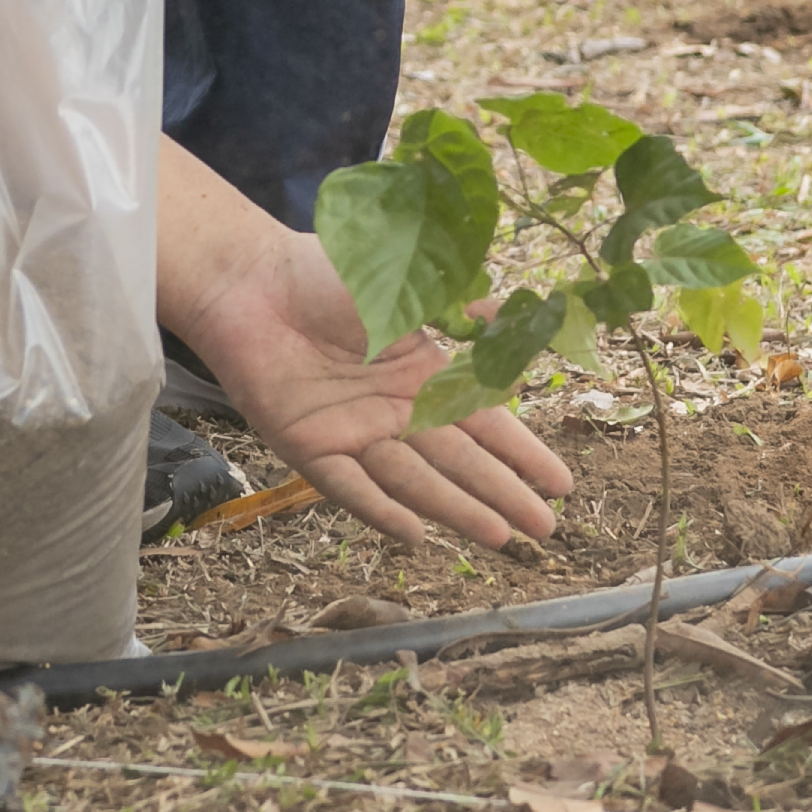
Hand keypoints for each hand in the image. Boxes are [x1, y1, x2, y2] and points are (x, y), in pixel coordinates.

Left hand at [170, 230, 571, 548]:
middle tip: (544, 530)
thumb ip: (456, 307)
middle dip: (502, 494)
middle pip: (457, 460)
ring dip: (455, 509)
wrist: (250, 281)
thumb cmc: (327, 274)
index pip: (483, 422)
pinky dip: (381, 510)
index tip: (560, 484)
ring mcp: (352, 431)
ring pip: (414, 480)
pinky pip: (350, 487)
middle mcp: (393, 409)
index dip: (521, 454)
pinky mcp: (307, 446)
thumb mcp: (406, 286)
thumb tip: (510, 312)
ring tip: (500, 537)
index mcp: (421, 371)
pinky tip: (416, 536)